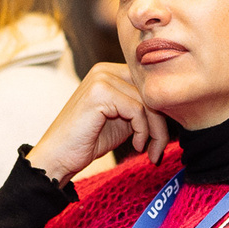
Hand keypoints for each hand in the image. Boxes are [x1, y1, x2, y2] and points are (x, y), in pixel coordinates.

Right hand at [26, 63, 170, 182]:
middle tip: (159, 149)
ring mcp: (101, 78)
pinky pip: (138, 109)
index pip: (148, 85)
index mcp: (109, 72)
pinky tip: (135, 146)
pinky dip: (142, 131)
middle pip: (150, 91)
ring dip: (154, 131)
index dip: (160, 111)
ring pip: (147, 101)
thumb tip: (171, 108)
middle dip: (161, 123)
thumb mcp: (122, 121)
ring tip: (149, 151)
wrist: (57, 157)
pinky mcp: (100, 93)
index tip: (160, 139)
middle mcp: (104, 70)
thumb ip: (141, 109)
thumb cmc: (87, 141)